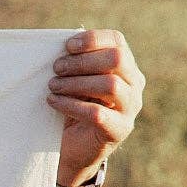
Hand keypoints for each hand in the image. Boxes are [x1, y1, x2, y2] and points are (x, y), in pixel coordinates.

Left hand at [49, 28, 143, 186]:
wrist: (72, 147)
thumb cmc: (72, 106)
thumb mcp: (75, 79)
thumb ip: (76, 60)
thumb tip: (66, 41)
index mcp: (125, 66)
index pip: (117, 41)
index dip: (92, 39)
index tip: (67, 46)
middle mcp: (134, 85)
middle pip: (117, 59)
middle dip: (82, 61)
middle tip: (56, 68)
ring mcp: (131, 108)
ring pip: (110, 85)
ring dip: (76, 83)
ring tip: (52, 86)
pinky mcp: (120, 130)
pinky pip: (98, 113)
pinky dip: (71, 105)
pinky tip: (53, 101)